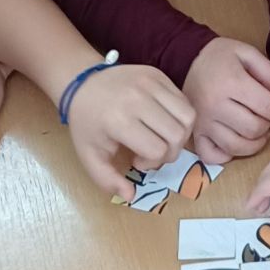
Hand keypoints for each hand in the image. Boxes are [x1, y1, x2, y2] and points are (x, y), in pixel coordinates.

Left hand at [66, 62, 195, 199]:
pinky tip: (162, 121)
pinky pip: (184, 100)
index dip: (151, 163)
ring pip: (188, 116)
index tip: (136, 161)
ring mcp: (150, 83)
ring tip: (162, 137)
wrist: (82, 83)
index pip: (157, 150)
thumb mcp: (89, 155)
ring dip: (180, 134)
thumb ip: (107, 180)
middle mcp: (137, 99)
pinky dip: (179, 116)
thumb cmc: (87, 122)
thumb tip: (131, 195)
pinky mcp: (158, 74)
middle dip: (169, 152)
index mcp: (119, 120)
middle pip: (176, 135)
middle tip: (152, 152)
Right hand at [182, 38, 269, 163]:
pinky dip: (225, 155)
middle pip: (254, 129)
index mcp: (232, 82)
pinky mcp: (195, 133)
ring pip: (236, 146)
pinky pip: (211, 156)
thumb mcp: (248, 52)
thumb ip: (268, 71)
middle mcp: (215, 105)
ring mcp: (203, 122)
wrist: (187, 60)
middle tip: (264, 118)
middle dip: (267, 126)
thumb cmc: (221, 57)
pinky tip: (233, 143)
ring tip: (255, 132)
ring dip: (252, 143)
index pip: (268, 108)